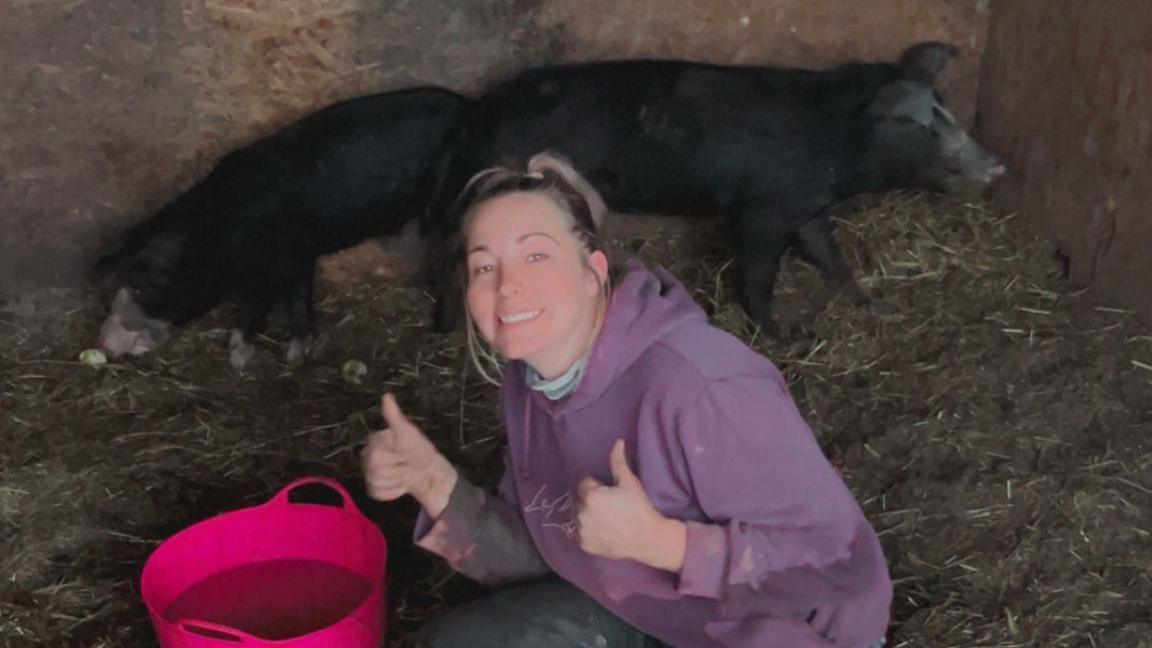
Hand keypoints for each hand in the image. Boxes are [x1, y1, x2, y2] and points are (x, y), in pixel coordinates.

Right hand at [362, 393, 457, 516]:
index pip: (376, 456)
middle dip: (398, 469)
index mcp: (374, 441)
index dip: (396, 457)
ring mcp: (368, 474)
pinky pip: (379, 494)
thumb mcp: (409, 433)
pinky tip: (401, 484)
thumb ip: (395, 417)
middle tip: (407, 464)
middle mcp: (367, 456)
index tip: (405, 453)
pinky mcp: (373, 489)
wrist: (429, 472)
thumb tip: (386, 396)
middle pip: (376, 471)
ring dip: (398, 480)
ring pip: (377, 483)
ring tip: (406, 473)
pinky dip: (394, 491)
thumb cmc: (420, 450)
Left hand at [576, 440, 686, 571]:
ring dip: (589, 516)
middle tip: (612, 507)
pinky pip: (582, 533)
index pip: (585, 484)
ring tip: (609, 520)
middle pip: (581, 500)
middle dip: (592, 501)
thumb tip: (617, 442)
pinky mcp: (584, 545)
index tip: (611, 495)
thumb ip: (618, 461)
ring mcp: (582, 531)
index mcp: (590, 496)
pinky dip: (590, 532)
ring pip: (580, 516)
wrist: (648, 538)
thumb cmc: (639, 508)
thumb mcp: (629, 482)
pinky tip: (605, 531)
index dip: (598, 487)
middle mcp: (581, 514)